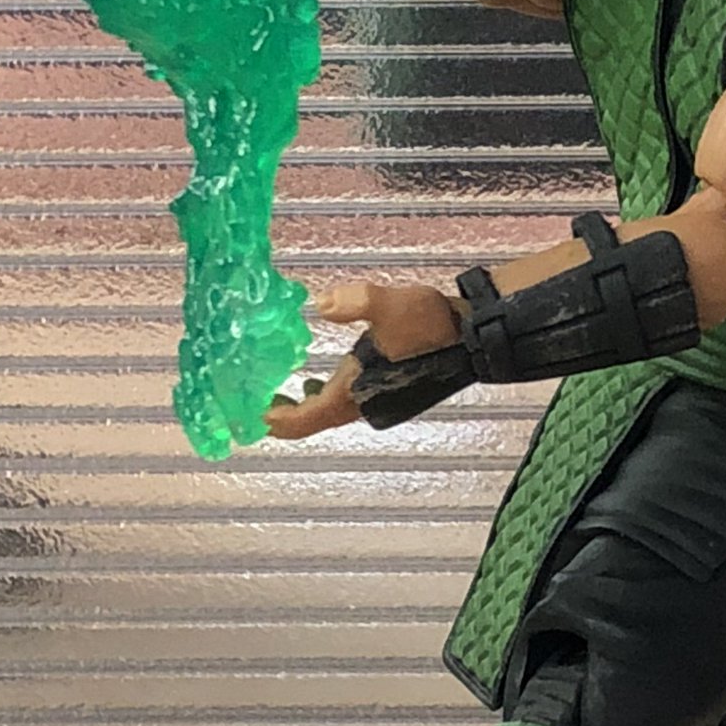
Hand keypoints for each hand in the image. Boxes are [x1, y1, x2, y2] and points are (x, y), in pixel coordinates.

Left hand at [262, 278, 460, 440]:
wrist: (472, 335)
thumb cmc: (431, 324)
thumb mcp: (393, 306)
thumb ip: (357, 301)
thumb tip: (322, 302)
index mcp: (356, 393)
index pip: (305, 420)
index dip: (277, 420)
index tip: (252, 413)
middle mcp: (362, 406)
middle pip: (312, 423)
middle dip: (283, 415)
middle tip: (256, 398)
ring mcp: (374, 401)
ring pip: (327, 414)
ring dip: (302, 407)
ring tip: (278, 390)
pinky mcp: (384, 392)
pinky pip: (342, 404)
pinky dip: (321, 397)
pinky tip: (315, 379)